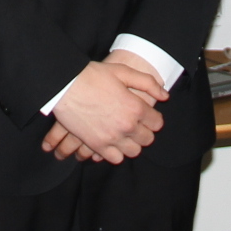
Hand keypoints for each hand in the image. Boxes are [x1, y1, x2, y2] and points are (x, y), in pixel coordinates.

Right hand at [48, 59, 167, 162]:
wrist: (65, 85)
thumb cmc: (93, 75)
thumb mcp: (123, 72)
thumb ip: (148, 83)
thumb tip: (165, 96)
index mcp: (136, 108)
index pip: (157, 123)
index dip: (154, 119)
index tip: (147, 115)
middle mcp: (127, 126)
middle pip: (147, 139)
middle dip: (145, 132)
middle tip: (136, 124)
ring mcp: (112, 138)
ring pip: (133, 151)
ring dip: (132, 144)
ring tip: (125, 134)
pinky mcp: (97, 145)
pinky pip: (115, 158)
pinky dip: (116, 153)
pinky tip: (113, 142)